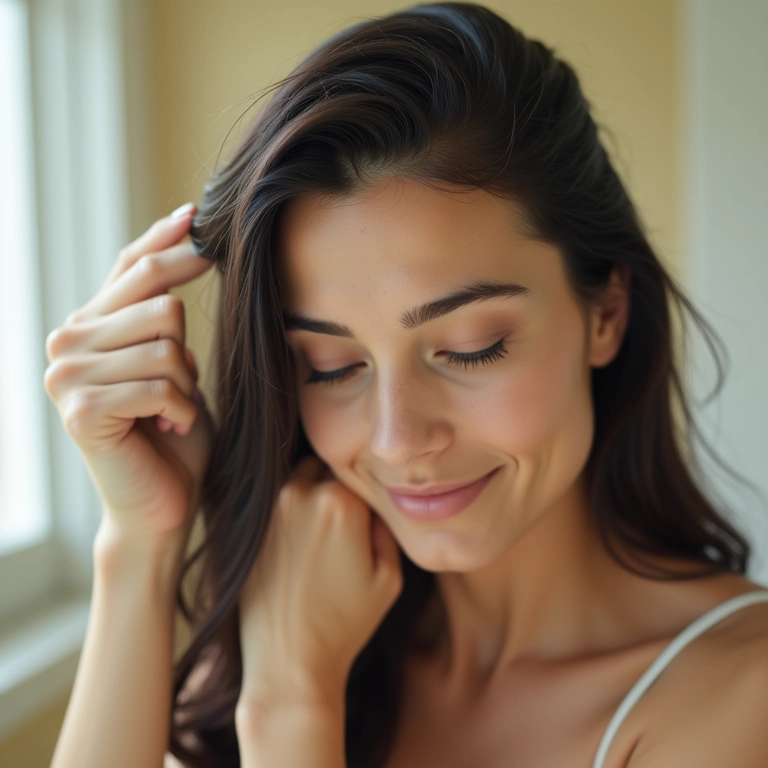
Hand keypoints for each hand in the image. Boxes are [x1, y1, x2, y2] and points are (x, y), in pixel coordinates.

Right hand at [43, 204, 215, 551]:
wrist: (161, 505)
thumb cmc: (174, 435)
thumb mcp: (173, 365)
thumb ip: (162, 318)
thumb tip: (184, 238)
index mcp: (88, 328)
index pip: (130, 268)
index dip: (167, 243)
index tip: (198, 220)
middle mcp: (67, 344)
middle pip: (159, 304)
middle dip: (186, 352)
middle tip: (178, 391)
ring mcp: (68, 376)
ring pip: (166, 345)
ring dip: (185, 387)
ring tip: (171, 413)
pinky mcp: (83, 410)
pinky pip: (161, 385)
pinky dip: (181, 411)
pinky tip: (167, 429)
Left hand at [237, 454, 402, 708]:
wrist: (289, 662)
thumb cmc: (345, 624)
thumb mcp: (390, 577)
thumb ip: (386, 527)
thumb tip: (376, 503)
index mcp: (342, 501)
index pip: (358, 472)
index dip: (365, 491)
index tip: (364, 514)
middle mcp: (301, 493)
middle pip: (323, 468)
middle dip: (334, 486)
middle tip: (340, 523)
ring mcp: (268, 510)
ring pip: (296, 482)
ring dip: (308, 497)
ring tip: (316, 537)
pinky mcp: (246, 530)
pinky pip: (272, 507)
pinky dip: (284, 516)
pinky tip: (293, 548)